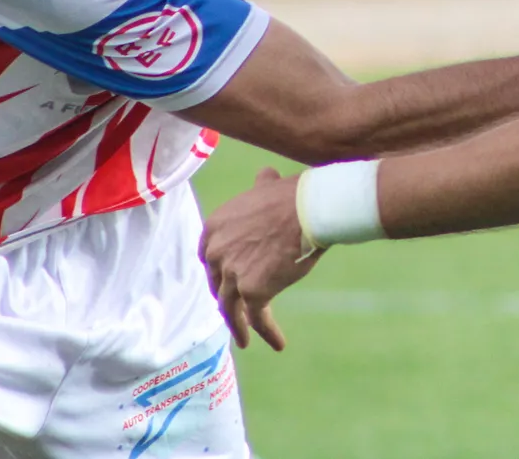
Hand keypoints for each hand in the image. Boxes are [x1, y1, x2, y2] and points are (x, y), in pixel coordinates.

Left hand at [200, 167, 319, 350]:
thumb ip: (261, 185)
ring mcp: (232, 273)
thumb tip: (265, 175)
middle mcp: (216, 251)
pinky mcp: (252, 291)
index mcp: (214, 227)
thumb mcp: (269, 186)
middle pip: (218, 284)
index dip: (217, 274)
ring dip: (238, 327)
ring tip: (245, 340)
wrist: (310, 209)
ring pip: (231, 308)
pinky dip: (266, 333)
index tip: (225, 285)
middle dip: (225, 300)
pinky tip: (278, 343)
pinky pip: (257, 319)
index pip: (207, 258)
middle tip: (235, 315)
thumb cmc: (294, 195)